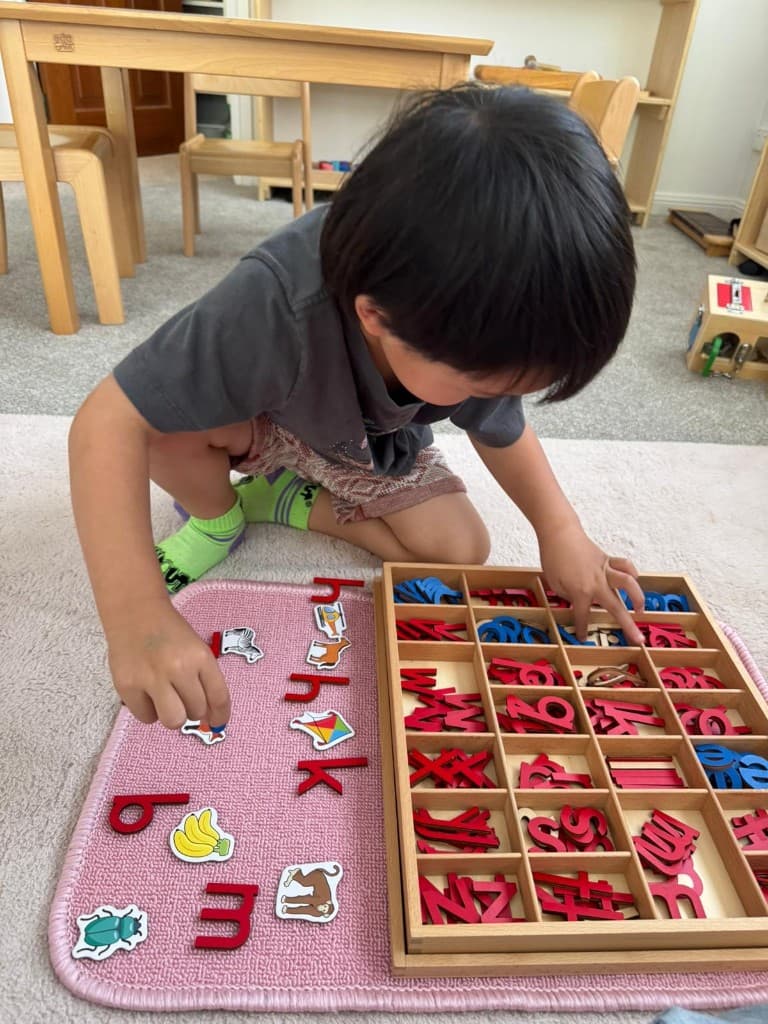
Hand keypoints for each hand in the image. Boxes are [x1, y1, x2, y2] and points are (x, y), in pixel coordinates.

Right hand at [106, 602, 229, 728]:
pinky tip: (146, 692)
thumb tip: (209, 718)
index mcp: (200, 657)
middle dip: (192, 709)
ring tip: (165, 698)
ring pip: (173, 721)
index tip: (217, 722)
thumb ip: (204, 679)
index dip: (220, 715)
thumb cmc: (169, 632)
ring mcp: (151, 678)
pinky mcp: (127, 686)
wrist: (135, 613)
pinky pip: (146, 718)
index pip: (219, 697)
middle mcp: (179, 668)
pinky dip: (148, 710)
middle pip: (196, 712)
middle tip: (182, 695)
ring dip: (172, 715)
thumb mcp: (195, 649)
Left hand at [537, 522, 644, 645]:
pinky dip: (632, 573)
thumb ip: (569, 596)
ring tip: (641, 610)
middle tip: (638, 640)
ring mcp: (605, 570)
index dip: (583, 629)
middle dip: (628, 625)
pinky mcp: (608, 559)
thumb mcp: (555, 583)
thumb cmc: (553, 558)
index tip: (583, 638)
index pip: (583, 616)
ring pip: (628, 583)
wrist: (559, 533)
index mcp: (581, 592)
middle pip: (616, 608)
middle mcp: (597, 583)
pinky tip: (635, 581)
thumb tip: (580, 603)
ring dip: (638, 598)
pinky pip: (625, 566)